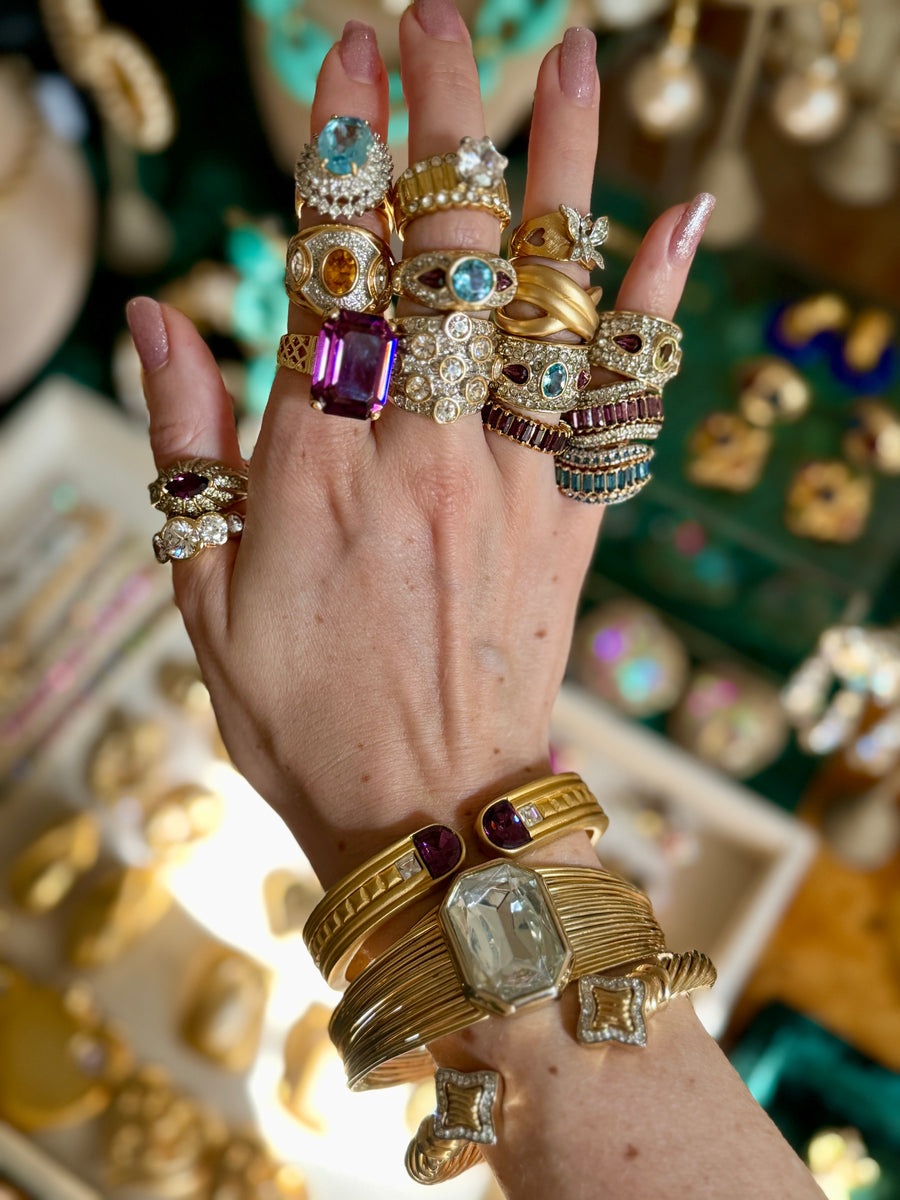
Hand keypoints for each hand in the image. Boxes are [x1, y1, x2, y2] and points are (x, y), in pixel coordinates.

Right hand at [128, 0, 711, 889]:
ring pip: (535, 308)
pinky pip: (614, 402)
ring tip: (570, 61)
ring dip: (554, 175)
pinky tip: (679, 221)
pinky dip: (650, 309)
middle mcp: (417, 461)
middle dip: (438, 123)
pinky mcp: (570, 524)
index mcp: (311, 475)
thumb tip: (157, 318)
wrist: (429, 821)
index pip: (327, 277)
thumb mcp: (207, 601)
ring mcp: (507, 488)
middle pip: (435, 261)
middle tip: (438, 12)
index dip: (339, 160)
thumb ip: (188, 450)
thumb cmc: (305, 721)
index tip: (346, 63)